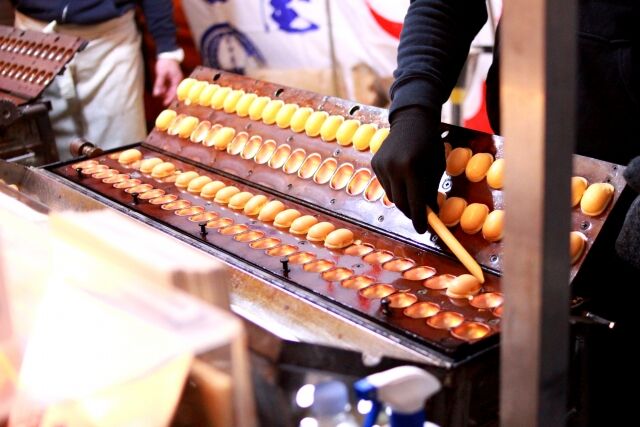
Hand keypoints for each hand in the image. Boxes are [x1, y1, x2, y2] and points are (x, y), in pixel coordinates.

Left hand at [153, 58, 182, 105]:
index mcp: (177, 80)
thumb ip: (159, 85)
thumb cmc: (164, 63)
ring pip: (172, 89)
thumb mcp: (161, 74)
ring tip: (161, 96)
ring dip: (166, 93)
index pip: (174, 92)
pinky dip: (166, 88)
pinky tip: (161, 90)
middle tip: (163, 102)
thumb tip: (156, 95)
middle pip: (174, 91)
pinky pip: (170, 85)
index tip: (165, 103)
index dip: (170, 98)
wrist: (167, 54)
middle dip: (168, 97)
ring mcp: (175, 79)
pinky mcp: (172, 77)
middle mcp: (178, 80)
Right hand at [371, 106, 444, 233]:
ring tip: (413, 192)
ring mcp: (382, 166)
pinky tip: (402, 176)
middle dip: (411, 213)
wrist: (411, 120)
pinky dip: (395, 187)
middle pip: (400, 203)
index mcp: (412, 167)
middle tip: (420, 217)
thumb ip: (431, 190)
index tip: (423, 230)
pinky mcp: (375, 164)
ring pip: (392, 196)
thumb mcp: (436, 166)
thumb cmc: (429, 144)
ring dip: (403, 199)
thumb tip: (430, 212)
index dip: (420, 219)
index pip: (415, 202)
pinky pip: (385, 185)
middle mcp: (394, 167)